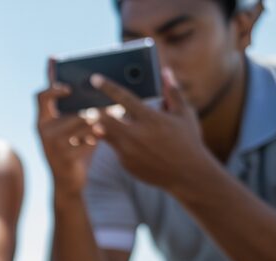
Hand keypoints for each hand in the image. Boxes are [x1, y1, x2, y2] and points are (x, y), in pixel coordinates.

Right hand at [37, 59, 102, 195]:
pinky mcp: (65, 157)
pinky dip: (94, 140)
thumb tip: (67, 75)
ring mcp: (53, 145)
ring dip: (95, 126)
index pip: (41, 96)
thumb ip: (69, 104)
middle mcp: (44, 131)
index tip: (70, 89)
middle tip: (100, 115)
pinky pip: (88, 140)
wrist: (68, 182)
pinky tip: (93, 143)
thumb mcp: (67, 125)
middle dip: (89, 114)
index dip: (55, 88)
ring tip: (100, 128)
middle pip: (72, 111)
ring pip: (83, 123)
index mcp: (42, 120)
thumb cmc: (71, 147)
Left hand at [92, 67, 212, 191]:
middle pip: (104, 119)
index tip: (94, 78)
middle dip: (95, 110)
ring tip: (94, 119)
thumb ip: (173, 92)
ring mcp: (129, 151)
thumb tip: (165, 71)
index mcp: (150, 119)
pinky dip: (115, 141)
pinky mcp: (125, 164)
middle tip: (87, 103)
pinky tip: (116, 138)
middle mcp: (136, 135)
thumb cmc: (188, 140)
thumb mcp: (184, 114)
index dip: (107, 87)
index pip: (123, 98)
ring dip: (100, 126)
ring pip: (104, 134)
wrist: (188, 174)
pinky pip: (115, 148)